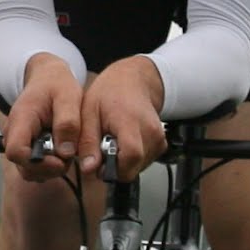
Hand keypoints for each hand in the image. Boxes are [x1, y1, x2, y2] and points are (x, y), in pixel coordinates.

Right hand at [3, 54, 83, 179]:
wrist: (47, 79)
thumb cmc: (55, 85)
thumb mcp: (68, 97)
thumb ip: (68, 123)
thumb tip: (65, 151)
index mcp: (21, 120)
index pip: (16, 152)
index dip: (37, 162)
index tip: (59, 160)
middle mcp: (14, 134)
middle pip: (23, 166)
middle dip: (49, 168)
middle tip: (69, 157)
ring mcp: (20, 142)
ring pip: (29, 170)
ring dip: (51, 169)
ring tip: (66, 152)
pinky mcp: (28, 148)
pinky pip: (36, 167)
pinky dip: (50, 166)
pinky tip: (62, 152)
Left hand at [79, 57, 166, 181]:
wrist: (133, 81)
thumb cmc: (110, 93)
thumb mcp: (88, 113)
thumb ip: (88, 142)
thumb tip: (89, 168)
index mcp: (131, 122)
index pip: (131, 156)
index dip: (113, 168)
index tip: (100, 164)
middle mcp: (151, 132)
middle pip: (134, 167)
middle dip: (115, 166)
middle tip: (103, 148)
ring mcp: (158, 139)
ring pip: (138, 167)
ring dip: (122, 162)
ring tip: (114, 142)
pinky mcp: (161, 144)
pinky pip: (144, 162)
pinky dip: (131, 159)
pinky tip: (124, 143)